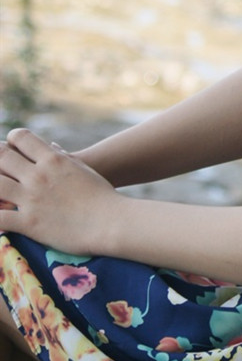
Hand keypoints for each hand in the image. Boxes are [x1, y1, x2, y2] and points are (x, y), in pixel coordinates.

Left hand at [0, 128, 116, 252]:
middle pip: (1, 157)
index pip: (21, 138)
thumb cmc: (102, 195)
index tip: (10, 149)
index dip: (11, 141)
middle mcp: (39, 175)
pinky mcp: (29, 223)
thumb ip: (63, 157)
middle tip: (0, 168)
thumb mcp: (82, 168)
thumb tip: (50, 147)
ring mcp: (32, 199)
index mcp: (53, 159)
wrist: (111, 222)